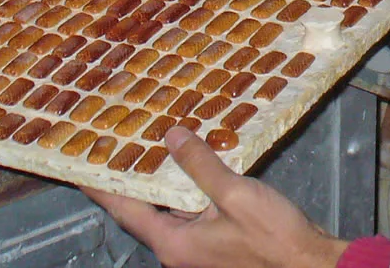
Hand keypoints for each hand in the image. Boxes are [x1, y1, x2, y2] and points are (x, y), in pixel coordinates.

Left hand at [84, 126, 348, 267]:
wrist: (311, 267)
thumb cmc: (272, 238)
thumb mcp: (234, 195)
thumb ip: (201, 165)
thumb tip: (172, 135)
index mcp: (175, 243)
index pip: (126, 210)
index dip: (102, 186)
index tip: (78, 165)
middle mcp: (180, 249)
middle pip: (144, 210)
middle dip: (129, 177)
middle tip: (113, 143)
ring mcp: (200, 248)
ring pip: (170, 208)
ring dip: (159, 179)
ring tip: (146, 142)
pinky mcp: (219, 241)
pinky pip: (191, 209)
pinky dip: (185, 185)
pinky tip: (190, 160)